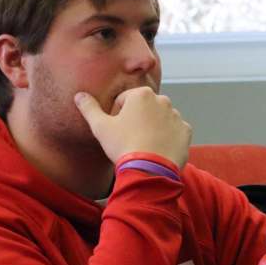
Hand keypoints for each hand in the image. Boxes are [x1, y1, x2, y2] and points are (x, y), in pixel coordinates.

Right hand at [74, 86, 191, 167]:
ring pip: (160, 119)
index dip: (117, 116)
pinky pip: (174, 131)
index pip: (124, 100)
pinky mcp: (185, 131)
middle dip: (137, 119)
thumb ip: (89, 108)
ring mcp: (176, 116)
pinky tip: (157, 150)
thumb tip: (79, 95)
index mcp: (141, 94)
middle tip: (129, 139)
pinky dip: (167, 138)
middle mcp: (162, 100)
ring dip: (153, 128)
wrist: (150, 170)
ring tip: (143, 146)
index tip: (116, 131)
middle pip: (144, 108)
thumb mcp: (100, 127)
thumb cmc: (123, 146)